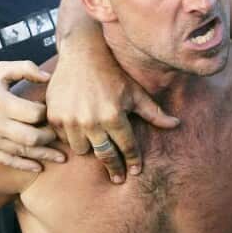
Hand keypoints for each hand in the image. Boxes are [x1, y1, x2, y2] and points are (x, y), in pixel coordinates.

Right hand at [0, 61, 65, 172]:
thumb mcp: (0, 70)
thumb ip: (26, 69)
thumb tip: (49, 77)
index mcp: (0, 102)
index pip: (35, 114)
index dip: (47, 114)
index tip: (50, 111)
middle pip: (32, 137)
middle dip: (49, 137)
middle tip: (58, 133)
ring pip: (23, 152)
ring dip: (44, 154)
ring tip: (62, 157)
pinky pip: (8, 161)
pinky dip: (25, 166)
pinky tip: (40, 167)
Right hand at [45, 42, 178, 182]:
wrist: (81, 54)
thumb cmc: (113, 74)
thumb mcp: (135, 93)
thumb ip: (154, 113)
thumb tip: (176, 125)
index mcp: (113, 116)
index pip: (127, 148)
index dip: (133, 161)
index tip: (135, 171)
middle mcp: (91, 121)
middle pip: (105, 155)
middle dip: (114, 169)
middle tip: (119, 178)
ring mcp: (70, 120)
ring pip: (83, 150)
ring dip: (91, 149)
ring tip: (97, 147)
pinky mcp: (54, 117)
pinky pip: (65, 139)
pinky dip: (72, 138)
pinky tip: (79, 133)